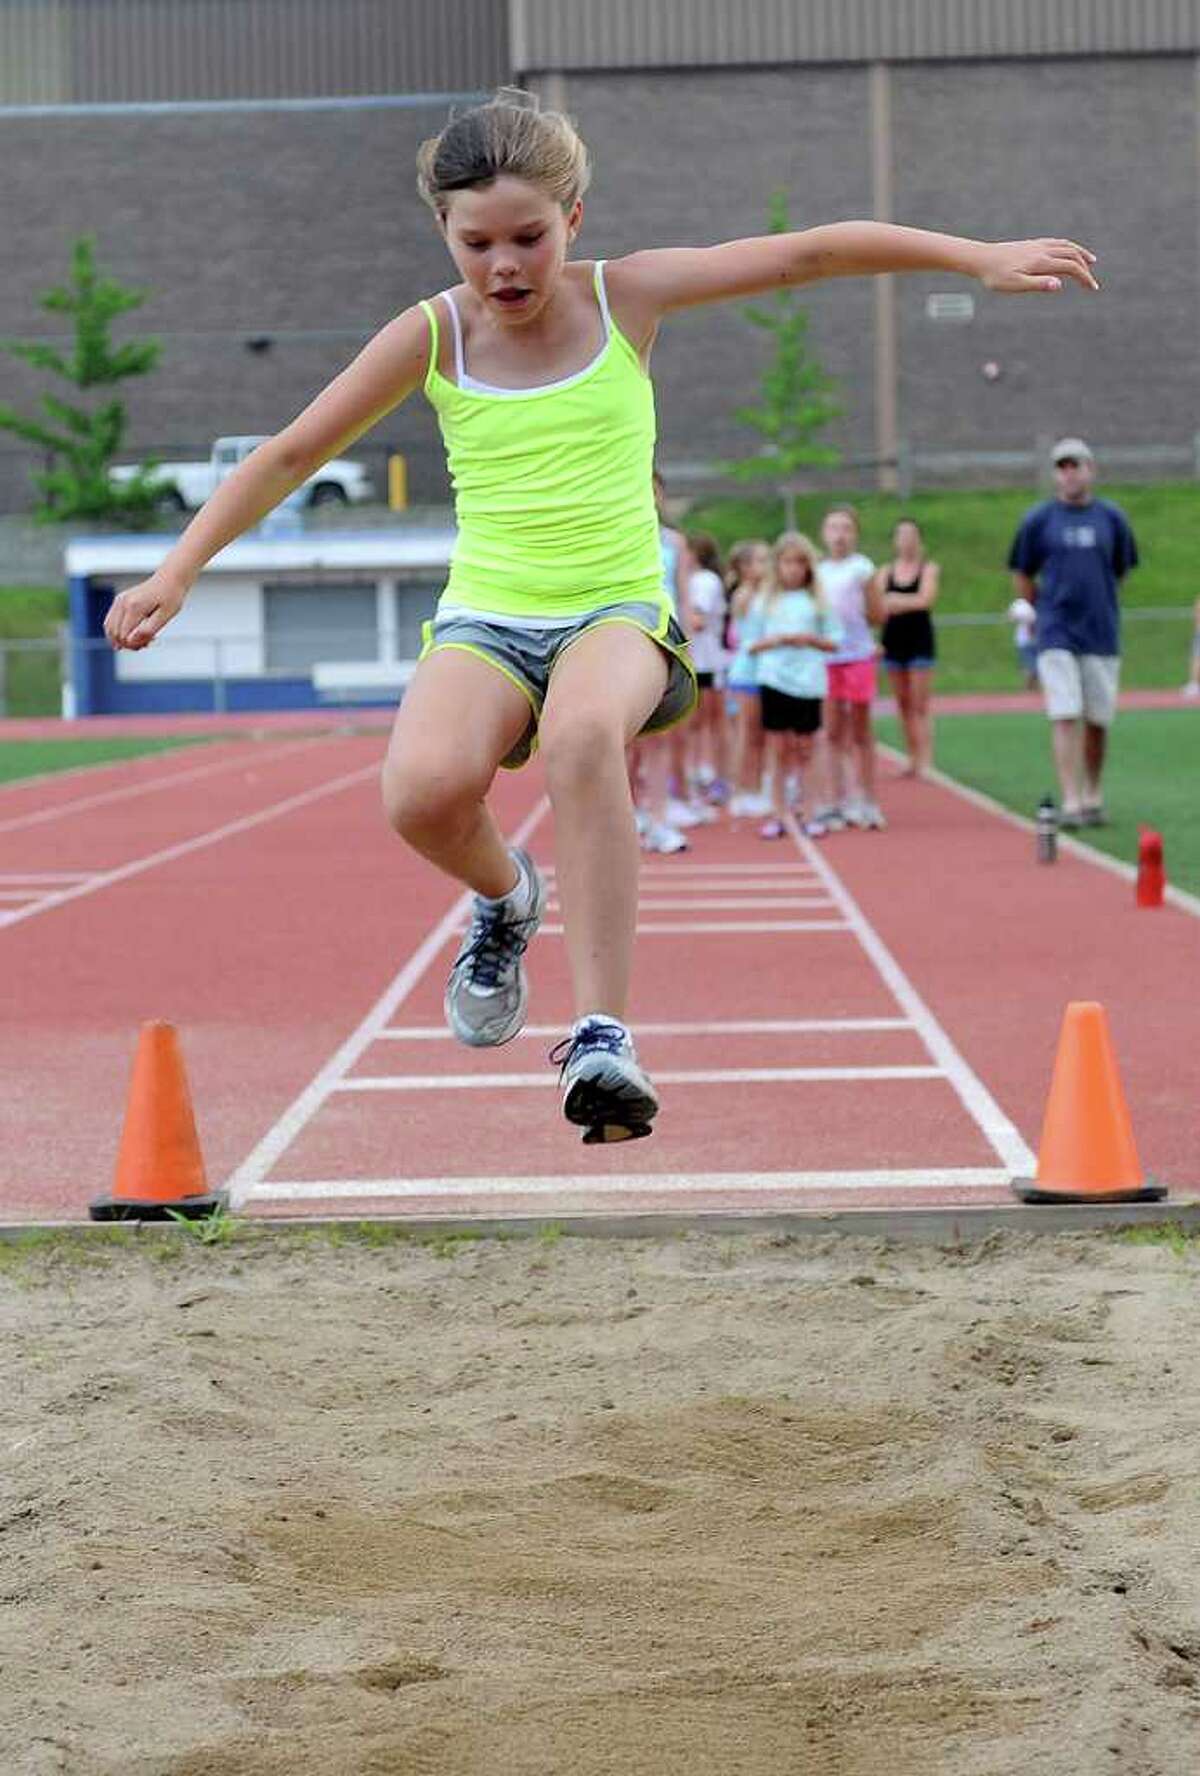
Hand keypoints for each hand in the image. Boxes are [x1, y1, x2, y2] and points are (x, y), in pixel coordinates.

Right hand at [104, 571, 187, 649]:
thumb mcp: (166, 616)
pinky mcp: (118, 601)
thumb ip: (149, 630)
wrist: (169, 580)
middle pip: (115, 634)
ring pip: (109, 629)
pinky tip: (135, 631)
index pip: (124, 637)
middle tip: (148, 641)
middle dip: (129, 643)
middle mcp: (122, 603)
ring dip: (123, 638)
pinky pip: (110, 621)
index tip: (151, 641)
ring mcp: (119, 601)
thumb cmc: (171, 597)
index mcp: (134, 607)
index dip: (135, 645)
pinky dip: (120, 631)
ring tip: (141, 636)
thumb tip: (131, 640)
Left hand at [975, 238, 1097, 294]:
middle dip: (1085, 268)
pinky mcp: (1031, 244)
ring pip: (1066, 245)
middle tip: (1092, 283)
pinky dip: (1068, 247)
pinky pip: (1056, 242)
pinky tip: (1067, 252)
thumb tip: (1059, 285)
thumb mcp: (1015, 285)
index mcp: (1041, 261)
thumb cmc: (995, 276)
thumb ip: (1038, 285)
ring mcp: (1037, 245)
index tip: (1092, 288)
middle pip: (1072, 254)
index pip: (1071, 267)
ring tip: (1090, 261)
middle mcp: (1042, 250)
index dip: (1084, 277)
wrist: (980, 258)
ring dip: (1080, 253)